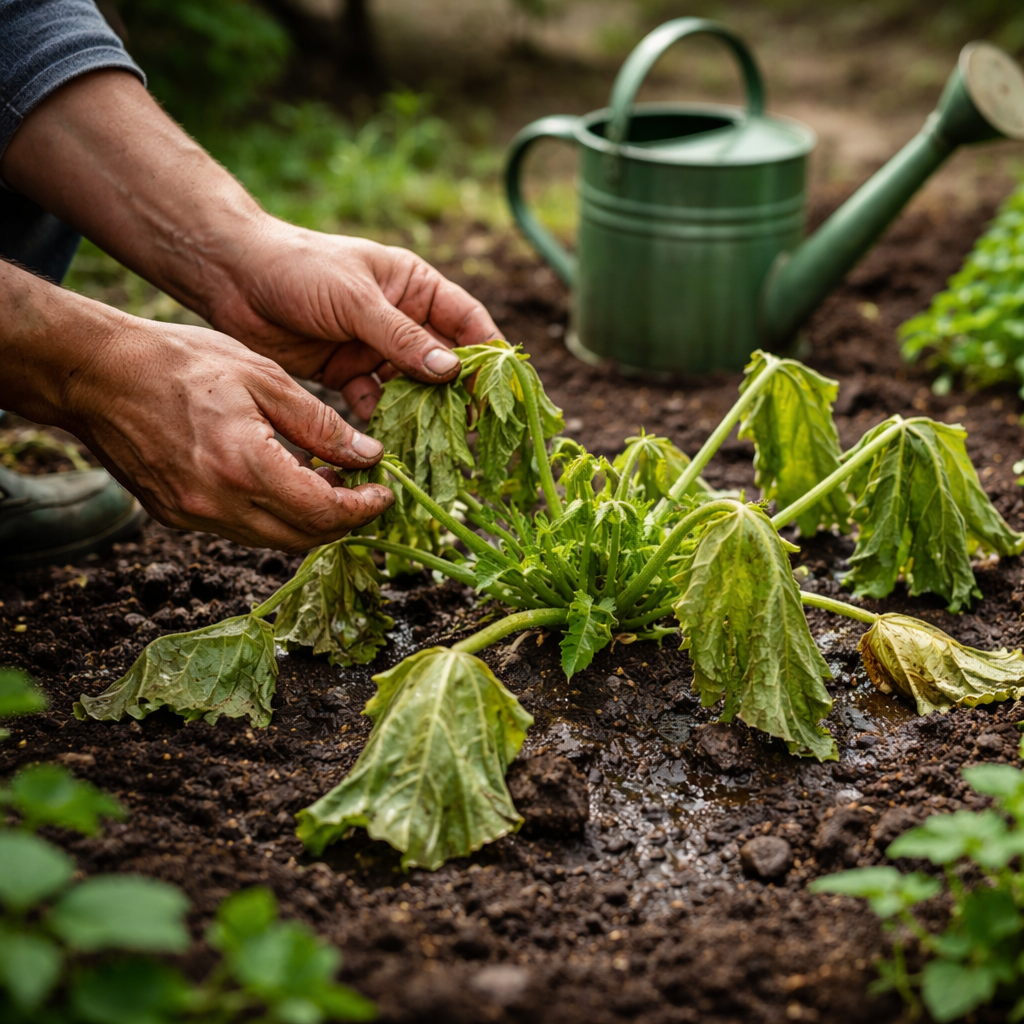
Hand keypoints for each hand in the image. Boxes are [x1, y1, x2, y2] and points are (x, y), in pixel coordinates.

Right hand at [61, 313, 394, 551]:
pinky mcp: (175, 516)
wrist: (94, 373)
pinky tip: (285, 480)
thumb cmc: (178, 362)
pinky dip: (273, 514)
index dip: (362, 509)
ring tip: (329, 481)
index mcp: (244, 467)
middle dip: (342, 521)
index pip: (322, 512)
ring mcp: (193, 516)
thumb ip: (320, 424)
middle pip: (301, 538)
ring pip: (272, 539)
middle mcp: (218, 505)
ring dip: (308, 521)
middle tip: (364, 490)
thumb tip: (368, 456)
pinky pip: (241, 528)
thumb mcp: (263, 378)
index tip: (385, 492)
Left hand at [211, 225, 500, 419]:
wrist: (233, 278)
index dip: (490, 355)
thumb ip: (401, 338)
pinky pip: (374, 404)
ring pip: (411, 389)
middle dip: (458, 395)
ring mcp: (374, 349)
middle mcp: (401, 321)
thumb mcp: (355, 300)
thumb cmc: (299, 269)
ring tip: (436, 445)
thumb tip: (452, 374)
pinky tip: (386, 444)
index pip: (467, 323)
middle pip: (443, 364)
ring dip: (422, 415)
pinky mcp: (346, 374)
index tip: (508, 388)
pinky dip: (381, 423)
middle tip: (475, 430)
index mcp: (414, 288)